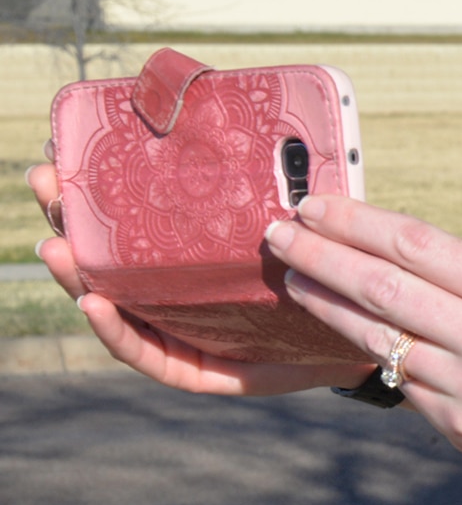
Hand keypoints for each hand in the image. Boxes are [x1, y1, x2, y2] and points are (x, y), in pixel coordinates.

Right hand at [24, 159, 368, 395]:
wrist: (371, 339)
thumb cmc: (328, 276)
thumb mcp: (297, 226)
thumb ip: (279, 190)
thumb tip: (270, 131)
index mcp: (193, 260)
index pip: (132, 224)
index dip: (96, 192)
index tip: (65, 151)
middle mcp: (179, 297)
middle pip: (108, 261)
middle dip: (70, 222)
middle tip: (46, 181)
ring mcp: (184, 336)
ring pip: (115, 306)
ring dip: (78, 276)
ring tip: (57, 245)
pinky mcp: (201, 373)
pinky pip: (150, 354)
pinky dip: (117, 330)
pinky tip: (94, 301)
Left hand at [271, 192, 461, 504]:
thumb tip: (382, 250)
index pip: (414, 243)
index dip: (354, 222)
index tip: (313, 206)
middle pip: (382, 286)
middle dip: (320, 257)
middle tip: (277, 235)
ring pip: (377, 337)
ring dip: (325, 305)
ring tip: (293, 278)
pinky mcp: (459, 426)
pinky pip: (400, 383)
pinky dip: (370, 356)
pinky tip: (345, 337)